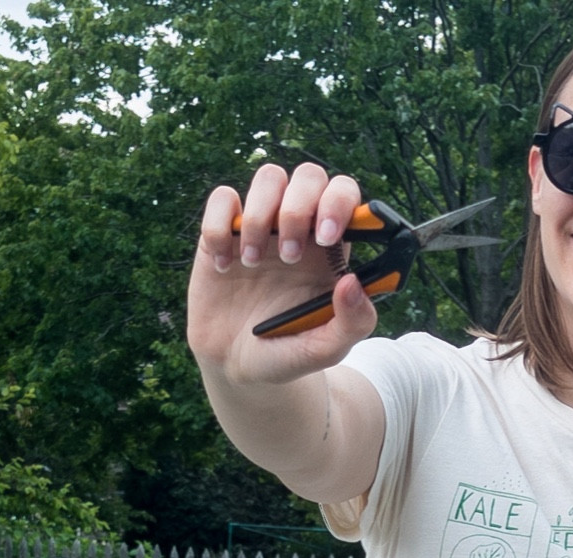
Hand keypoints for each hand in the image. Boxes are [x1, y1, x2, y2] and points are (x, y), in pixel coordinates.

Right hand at [188, 161, 378, 386]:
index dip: (339, 202)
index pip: (345, 195)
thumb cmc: (287, 352)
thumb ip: (353, 324)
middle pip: (309, 176)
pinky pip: (222, 201)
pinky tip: (222, 267)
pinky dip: (219, 228)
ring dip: (261, 217)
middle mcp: (298, 227)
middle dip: (299, 209)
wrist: (236, 367)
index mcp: (329, 247)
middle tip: (289, 258)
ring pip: (268, 178)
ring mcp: (260, 226)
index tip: (327, 237)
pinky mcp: (223, 233)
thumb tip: (352, 282)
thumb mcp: (326, 350)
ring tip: (253, 264)